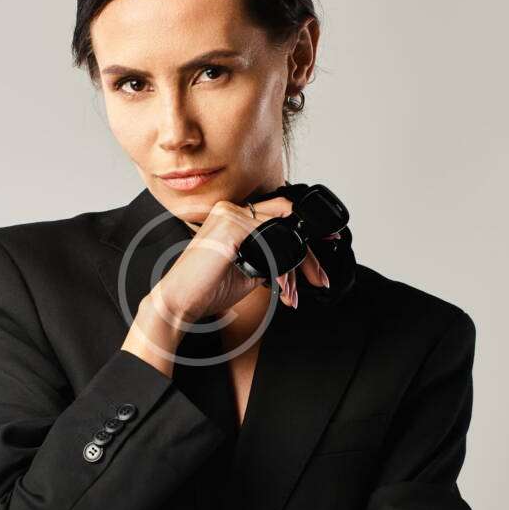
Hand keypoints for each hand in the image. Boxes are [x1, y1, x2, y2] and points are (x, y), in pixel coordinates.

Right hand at [152, 195, 329, 322]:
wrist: (180, 302)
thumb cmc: (207, 288)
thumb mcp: (249, 268)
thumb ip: (270, 255)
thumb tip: (298, 260)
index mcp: (234, 214)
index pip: (279, 214)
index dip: (306, 230)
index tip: (328, 244)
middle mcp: (232, 208)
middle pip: (286, 219)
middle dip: (310, 253)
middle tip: (322, 277)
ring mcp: (230, 215)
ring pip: (282, 232)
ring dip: (297, 267)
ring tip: (296, 293)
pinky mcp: (231, 227)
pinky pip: (271, 243)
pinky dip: (283, 269)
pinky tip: (283, 288)